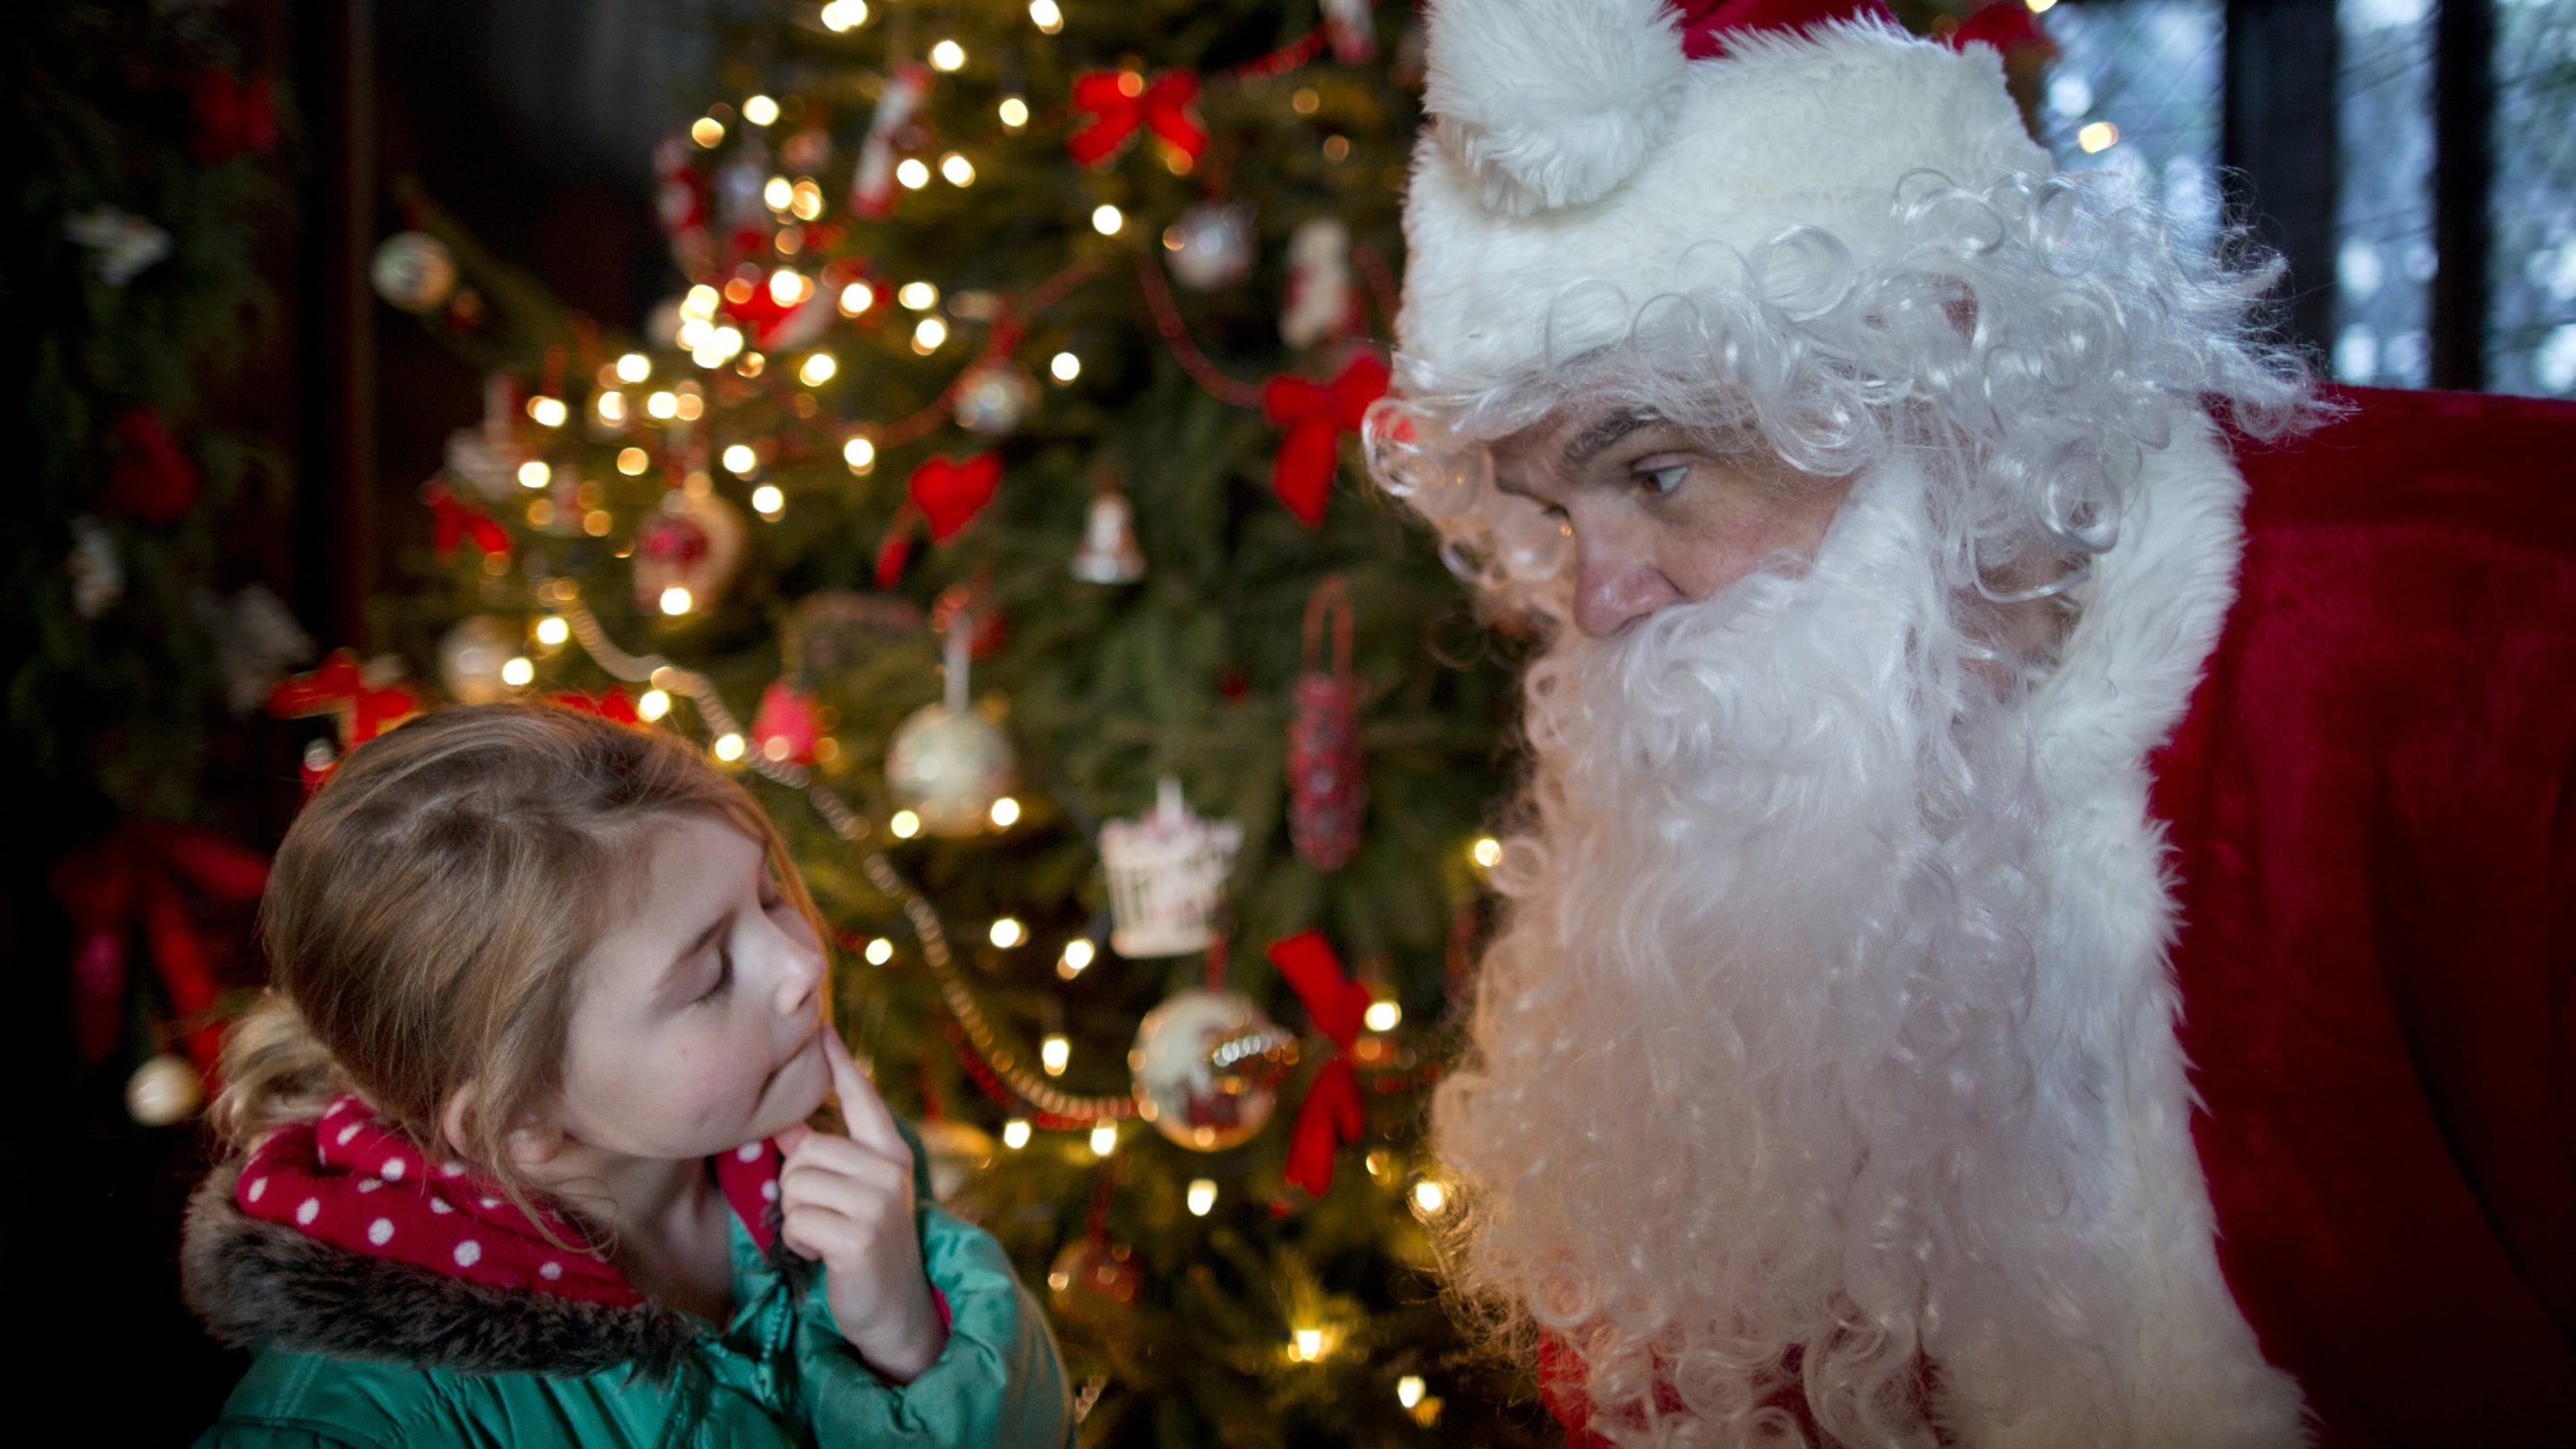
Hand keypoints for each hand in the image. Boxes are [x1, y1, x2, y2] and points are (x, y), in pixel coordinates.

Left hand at [776, 1026, 947, 1382]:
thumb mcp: (854, 1194)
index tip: (820, 1024)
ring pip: (797, 1184)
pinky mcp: (860, 1236)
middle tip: (825, 1216)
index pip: (861, 1096)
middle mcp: (890, 1169)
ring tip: (826, 1234)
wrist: (895, 1310)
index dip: (839, 1061)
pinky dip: (799, 1242)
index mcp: (891, 1151)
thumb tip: (785, 1124)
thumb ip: (828, 1156)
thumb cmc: (866, 1246)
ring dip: (798, 1216)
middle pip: (806, 1149)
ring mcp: (878, 1202)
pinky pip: (796, 1220)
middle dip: (799, 1186)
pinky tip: (824, 1255)